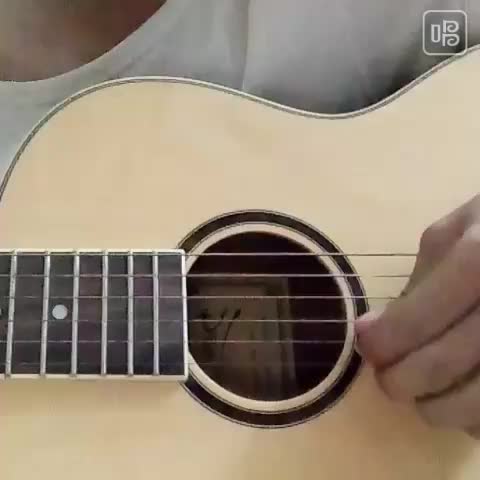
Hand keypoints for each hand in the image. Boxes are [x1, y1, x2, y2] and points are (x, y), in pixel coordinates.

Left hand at [355, 194, 479, 437]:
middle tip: (388, 381)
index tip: (366, 346)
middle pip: (444, 364)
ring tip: (424, 398)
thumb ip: (420, 277)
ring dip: (439, 409)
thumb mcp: (459, 231)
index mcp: (479, 258)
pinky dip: (478, 418)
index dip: (385, 342)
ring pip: (478, 401)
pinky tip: (467, 404)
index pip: (419, 318)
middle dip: (402, 382)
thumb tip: (374, 328)